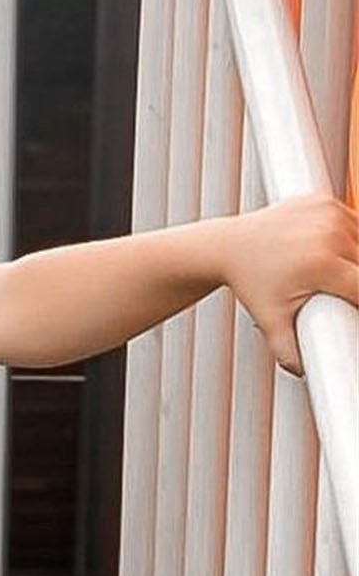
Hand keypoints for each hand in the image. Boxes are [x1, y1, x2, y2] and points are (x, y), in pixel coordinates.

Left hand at [222, 192, 357, 373]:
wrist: (229, 247)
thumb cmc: (251, 284)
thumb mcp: (269, 320)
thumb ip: (287, 351)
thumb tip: (303, 374)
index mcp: (321, 265)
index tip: (353, 307)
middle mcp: (329, 235)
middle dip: (356, 281)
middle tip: (336, 291)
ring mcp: (329, 214)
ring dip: (356, 258)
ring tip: (328, 274)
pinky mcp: (326, 201)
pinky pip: (352, 220)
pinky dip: (349, 236)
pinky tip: (332, 250)